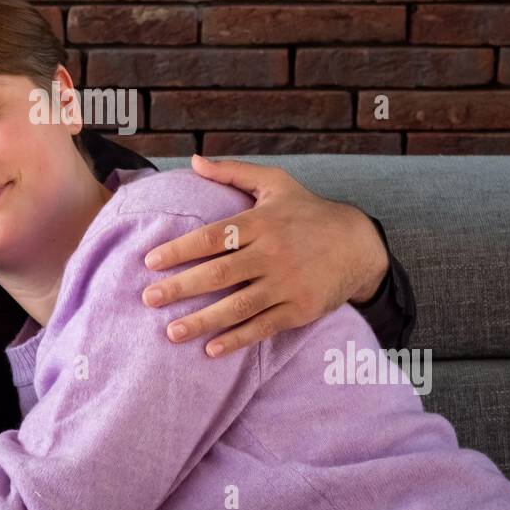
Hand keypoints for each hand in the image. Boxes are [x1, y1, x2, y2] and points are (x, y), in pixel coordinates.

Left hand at [143, 154, 388, 358]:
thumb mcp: (275, 183)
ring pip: (238, 305)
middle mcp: (272, 253)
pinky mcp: (300, 309)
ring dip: (202, 321)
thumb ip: (233, 173)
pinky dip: (237, 339)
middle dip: (181, 287)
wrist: (360, 245)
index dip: (180, 249)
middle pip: (220, 273)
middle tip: (149, 298)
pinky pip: (263, 326)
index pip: (213, 237)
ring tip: (172, 332)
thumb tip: (194, 160)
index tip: (150, 261)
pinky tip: (211, 349)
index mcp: (262, 222)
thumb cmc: (309, 212)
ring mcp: (287, 284)